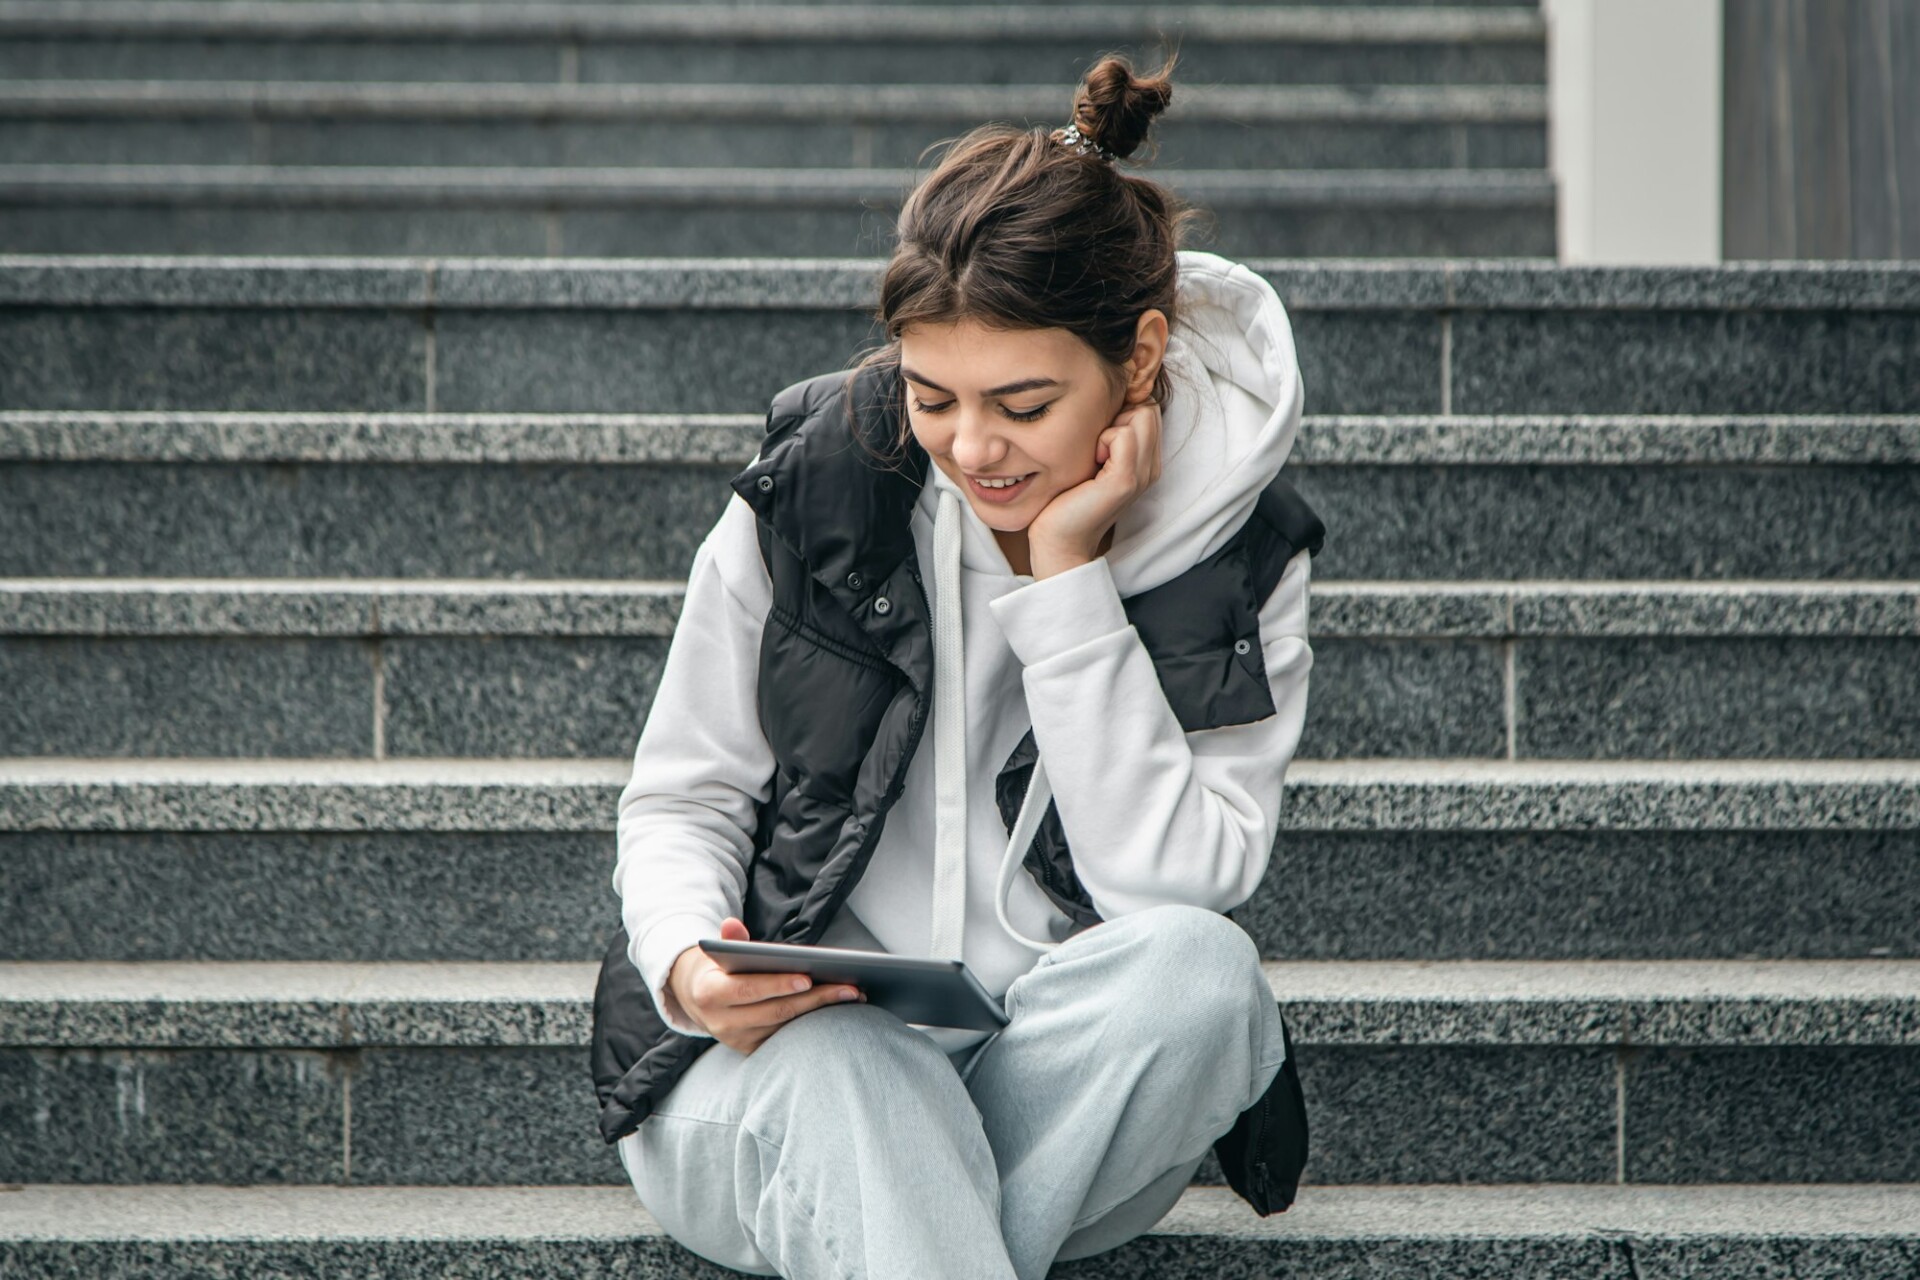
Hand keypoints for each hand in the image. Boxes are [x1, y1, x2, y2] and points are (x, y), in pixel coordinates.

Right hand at [666, 916, 864, 1055]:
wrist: (699, 1001)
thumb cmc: (720, 970)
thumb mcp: (721, 953)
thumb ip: (731, 940)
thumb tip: (732, 924)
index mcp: (710, 994)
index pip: (748, 990)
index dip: (777, 985)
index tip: (807, 978)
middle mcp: (722, 1023)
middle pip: (775, 1012)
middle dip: (815, 999)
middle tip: (848, 987)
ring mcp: (738, 1040)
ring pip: (786, 1028)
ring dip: (821, 1013)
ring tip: (852, 996)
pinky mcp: (752, 1050)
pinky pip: (787, 1038)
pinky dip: (813, 1025)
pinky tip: (837, 1011)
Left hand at [1024, 395, 1163, 578]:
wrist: (1059, 539)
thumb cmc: (1067, 498)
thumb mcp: (1093, 461)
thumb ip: (1109, 436)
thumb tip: (1109, 402)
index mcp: (1146, 462)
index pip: (1150, 410)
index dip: (1123, 412)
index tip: (1100, 438)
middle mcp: (1150, 468)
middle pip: (1148, 409)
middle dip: (1120, 415)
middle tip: (1096, 445)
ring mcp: (1142, 474)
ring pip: (1141, 416)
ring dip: (1111, 427)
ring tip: (1094, 455)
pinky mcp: (1125, 480)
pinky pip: (1124, 435)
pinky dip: (1104, 440)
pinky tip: (1092, 461)